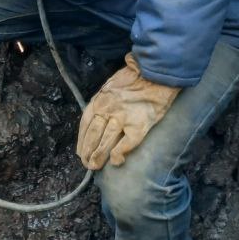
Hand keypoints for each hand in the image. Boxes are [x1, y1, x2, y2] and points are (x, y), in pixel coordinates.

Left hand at [76, 53, 180, 168]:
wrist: (157, 73)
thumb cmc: (136, 77)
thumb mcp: (112, 85)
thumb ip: (104, 100)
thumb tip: (100, 117)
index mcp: (100, 99)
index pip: (85, 123)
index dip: (82, 139)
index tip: (81, 150)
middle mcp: (107, 108)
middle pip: (93, 134)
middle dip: (87, 151)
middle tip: (87, 163)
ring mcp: (122, 117)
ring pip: (105, 141)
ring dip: (98, 156)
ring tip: (95, 166)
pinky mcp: (138, 125)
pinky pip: (125, 144)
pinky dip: (118, 154)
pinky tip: (117, 161)